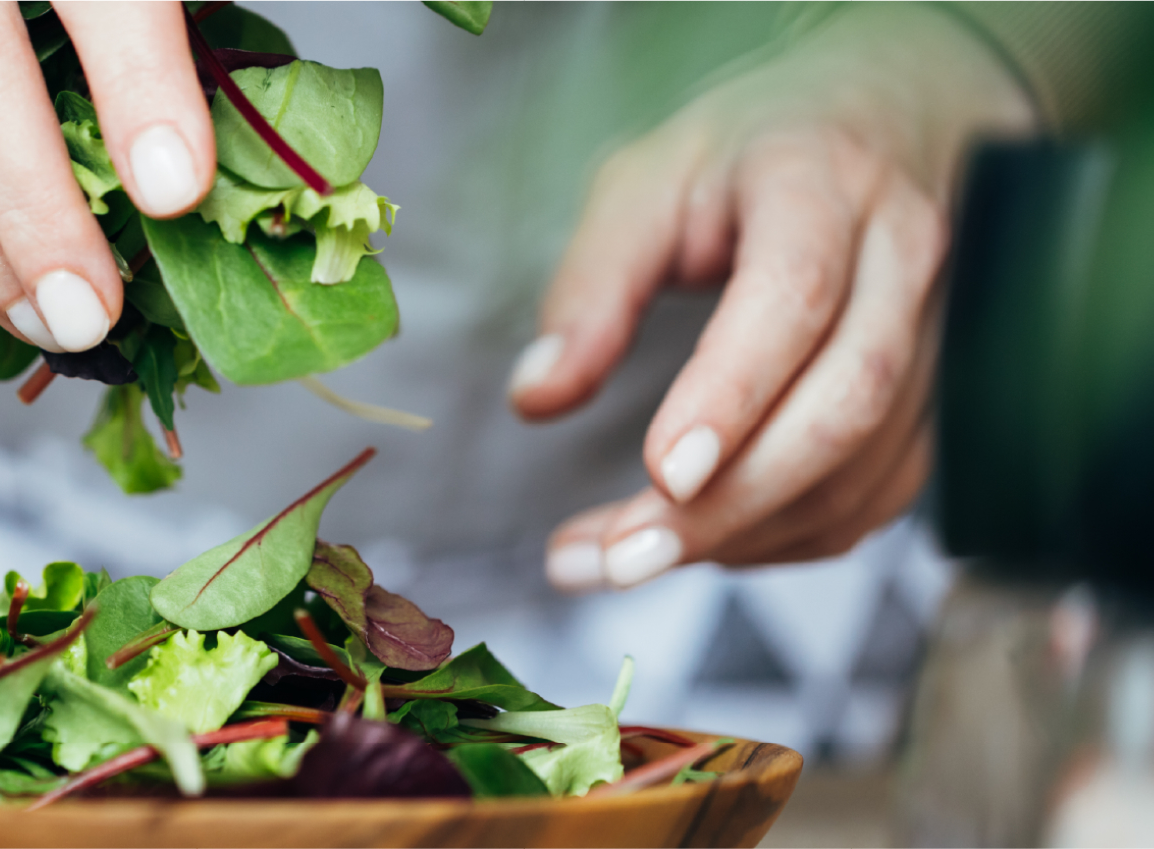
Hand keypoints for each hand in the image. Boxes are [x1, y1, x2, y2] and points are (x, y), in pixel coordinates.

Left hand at [510, 5, 1038, 590]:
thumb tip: (536, 397)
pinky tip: (698, 546)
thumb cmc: (746, 155)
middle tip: (617, 559)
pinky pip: (874, 496)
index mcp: (823, 182)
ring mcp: (936, 333)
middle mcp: (902, 257)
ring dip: (741, 538)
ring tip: (618, 563)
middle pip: (843, 400)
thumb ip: (591, 285)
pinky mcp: (934, 398)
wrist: (888, 122)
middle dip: (730, 502)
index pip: (797, 296)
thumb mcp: (645, 181)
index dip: (734, 391)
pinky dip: (783, 540)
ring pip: (863, 466)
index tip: (663, 473)